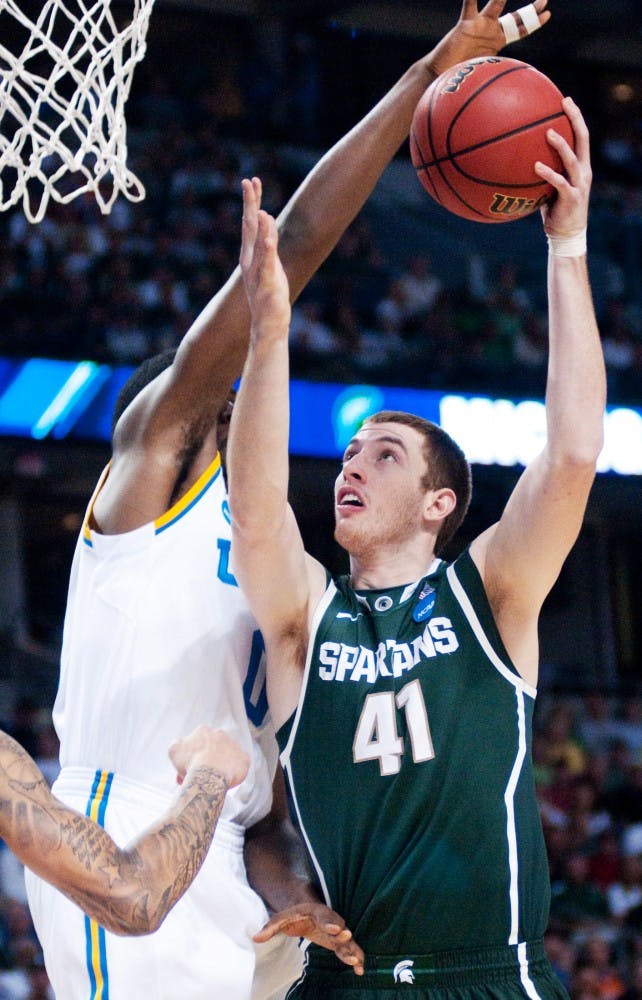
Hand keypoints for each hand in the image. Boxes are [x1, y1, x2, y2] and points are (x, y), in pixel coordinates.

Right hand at [168, 725, 249, 788]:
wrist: (209, 775)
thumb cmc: (190, 763)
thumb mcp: (174, 751)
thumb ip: (176, 744)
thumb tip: (179, 743)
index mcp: (203, 731)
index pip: (198, 742)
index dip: (192, 756)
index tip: (188, 768)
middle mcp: (220, 734)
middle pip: (212, 749)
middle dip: (205, 761)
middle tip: (199, 776)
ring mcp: (234, 745)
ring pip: (226, 757)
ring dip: (220, 766)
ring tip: (212, 781)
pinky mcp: (244, 759)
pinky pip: (239, 765)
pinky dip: (233, 772)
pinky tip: (225, 779)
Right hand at [239, 177, 290, 339]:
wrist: (268, 323)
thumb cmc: (270, 294)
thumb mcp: (271, 263)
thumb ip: (268, 242)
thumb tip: (266, 218)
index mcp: (250, 254)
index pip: (250, 222)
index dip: (251, 201)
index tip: (252, 181)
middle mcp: (250, 260)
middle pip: (249, 227)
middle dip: (250, 204)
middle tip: (248, 182)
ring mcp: (256, 272)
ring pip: (257, 244)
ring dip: (260, 225)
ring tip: (262, 207)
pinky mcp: (266, 284)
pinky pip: (266, 265)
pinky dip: (267, 250)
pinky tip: (268, 237)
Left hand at [253, 902, 364, 975]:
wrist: (308, 911)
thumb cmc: (295, 915)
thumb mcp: (282, 918)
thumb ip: (270, 927)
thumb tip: (255, 938)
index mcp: (317, 912)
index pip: (323, 916)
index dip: (329, 922)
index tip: (334, 929)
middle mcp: (330, 920)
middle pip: (339, 926)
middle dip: (343, 933)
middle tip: (347, 938)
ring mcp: (336, 932)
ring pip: (346, 940)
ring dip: (352, 949)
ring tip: (356, 961)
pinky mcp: (339, 942)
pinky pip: (349, 949)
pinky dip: (355, 957)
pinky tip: (359, 970)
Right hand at [430, 0, 550, 78]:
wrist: (441, 74)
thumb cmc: (460, 77)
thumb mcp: (484, 78)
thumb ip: (496, 81)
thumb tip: (510, 103)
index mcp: (498, 41)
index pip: (520, 30)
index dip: (533, 22)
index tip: (547, 15)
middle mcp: (491, 29)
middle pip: (515, 17)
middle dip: (530, 9)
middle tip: (544, 0)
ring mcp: (479, 25)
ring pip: (496, 6)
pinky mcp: (465, 24)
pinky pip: (469, 6)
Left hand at [535, 97, 591, 238]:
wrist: (566, 234)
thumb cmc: (554, 210)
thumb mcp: (549, 187)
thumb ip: (541, 171)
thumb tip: (517, 158)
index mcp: (580, 165)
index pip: (581, 135)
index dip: (575, 117)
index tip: (565, 99)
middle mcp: (584, 171)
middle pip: (583, 139)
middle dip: (575, 119)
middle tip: (564, 103)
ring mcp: (579, 184)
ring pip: (572, 159)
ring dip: (560, 145)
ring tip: (548, 132)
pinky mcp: (572, 198)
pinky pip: (559, 182)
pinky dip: (548, 173)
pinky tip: (536, 166)